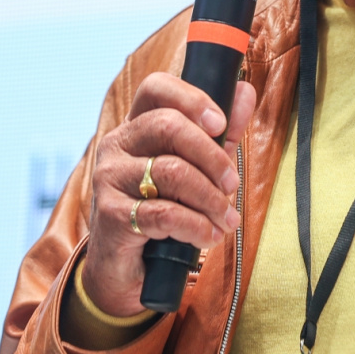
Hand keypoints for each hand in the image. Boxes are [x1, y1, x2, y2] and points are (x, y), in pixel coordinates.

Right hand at [81, 73, 254, 316]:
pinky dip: (197, 226)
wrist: (127, 265)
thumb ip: (222, 132)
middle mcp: (117, 144)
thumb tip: (245, 91)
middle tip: (233, 184)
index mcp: (138, 125)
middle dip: (212, 157)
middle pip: (169, 127)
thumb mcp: (200, 166)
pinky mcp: (110, 214)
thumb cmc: (167, 204)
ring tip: (227, 219)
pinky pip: (164, 213)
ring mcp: (109, 178)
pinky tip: (209, 236)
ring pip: (171, 172)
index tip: (221, 125)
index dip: (192, 99)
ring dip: (211, 199)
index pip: (156, 88)